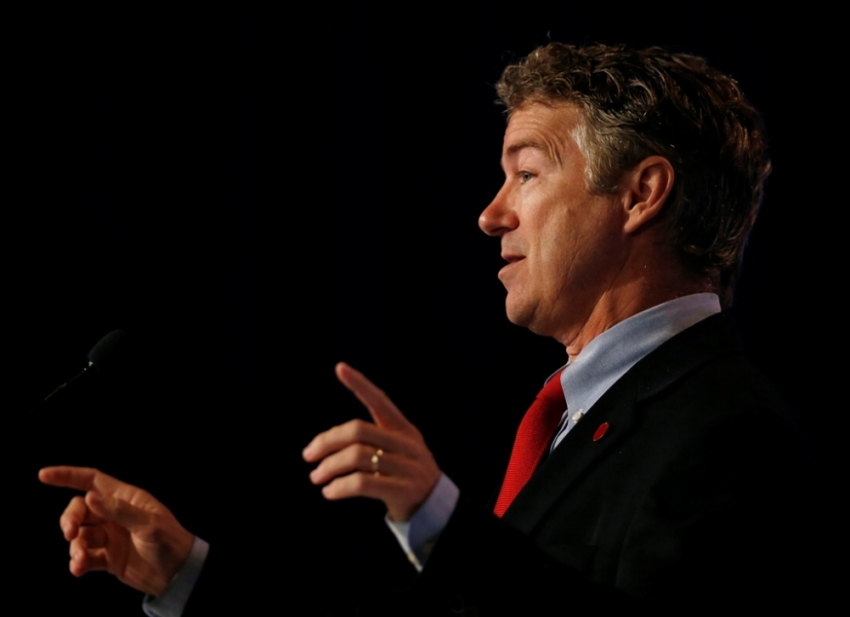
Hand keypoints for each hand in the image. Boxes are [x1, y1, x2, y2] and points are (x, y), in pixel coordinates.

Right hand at [38, 466, 193, 596]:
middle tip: (69, 533)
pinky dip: (77, 562)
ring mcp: (110, 535)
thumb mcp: (148, 524)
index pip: (92, 480)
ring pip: (79, 535)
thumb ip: (119, 511)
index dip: (68, 476)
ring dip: (75, 546)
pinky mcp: (107, 557)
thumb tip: (90, 497)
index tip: (43, 475)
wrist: (177, 574)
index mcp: (126, 498)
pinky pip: (84, 556)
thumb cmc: (169, 542)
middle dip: (69, 519)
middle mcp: (114, 514)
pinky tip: (79, 569)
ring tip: (81, 559)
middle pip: (80, 509)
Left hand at [303, 363, 440, 520]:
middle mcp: (406, 443)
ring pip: (356, 457)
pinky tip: (330, 492)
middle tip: (308, 455)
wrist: (435, 506)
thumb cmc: (404, 474)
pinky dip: (340, 487)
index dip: (360, 384)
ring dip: (329, 468)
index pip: (380, 401)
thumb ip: (371, 440)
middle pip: (358, 431)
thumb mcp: (397, 449)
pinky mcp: (402, 490)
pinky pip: (362, 483)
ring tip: (316, 477)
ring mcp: (406, 467)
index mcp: (403, 428)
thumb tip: (323, 442)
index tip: (339, 367)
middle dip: (327, 441)